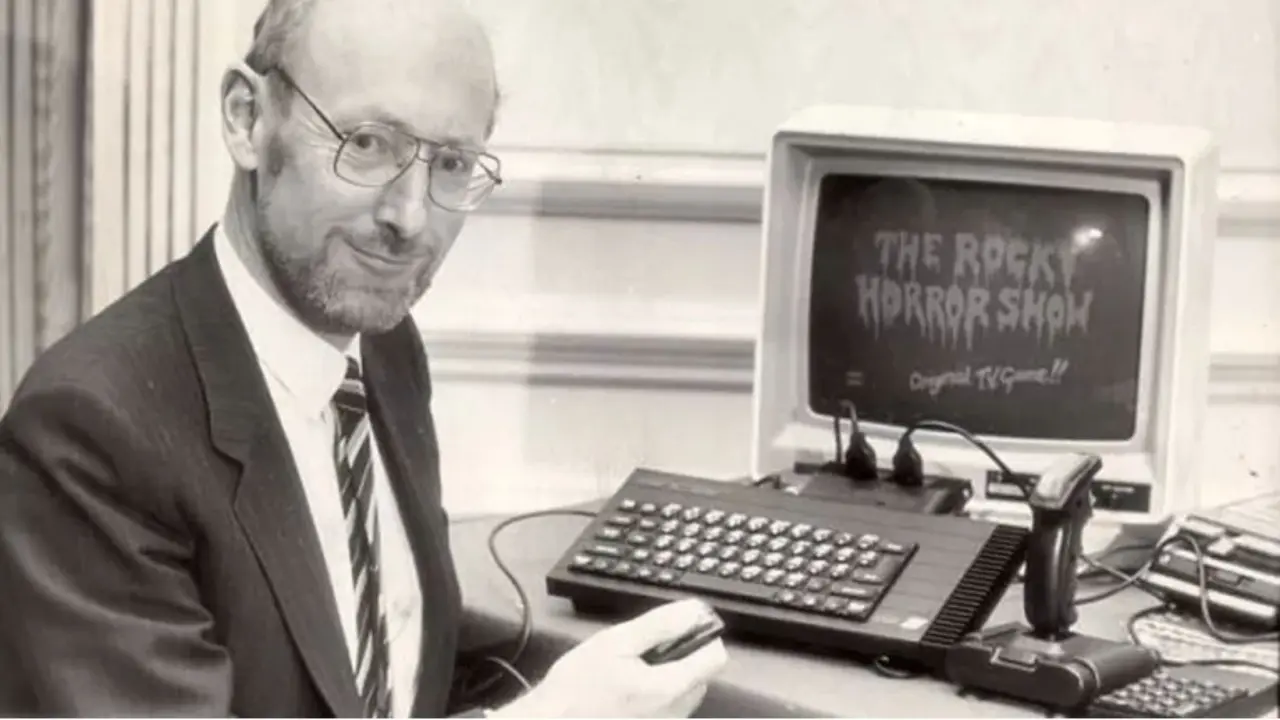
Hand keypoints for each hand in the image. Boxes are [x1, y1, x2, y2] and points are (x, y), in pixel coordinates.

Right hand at [490, 598, 727, 717]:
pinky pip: (670, 709)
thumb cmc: (577, 687)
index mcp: (669, 688)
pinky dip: (657, 695)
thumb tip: (694, 611)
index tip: (679, 629)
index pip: (716, 657)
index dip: (702, 636)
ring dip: (669, 677)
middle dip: (681, 657)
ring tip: (631, 673)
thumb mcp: (615, 643)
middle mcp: (675, 714)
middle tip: (642, 652)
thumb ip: (660, 626)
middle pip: (702, 675)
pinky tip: (629, 692)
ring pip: (686, 693)